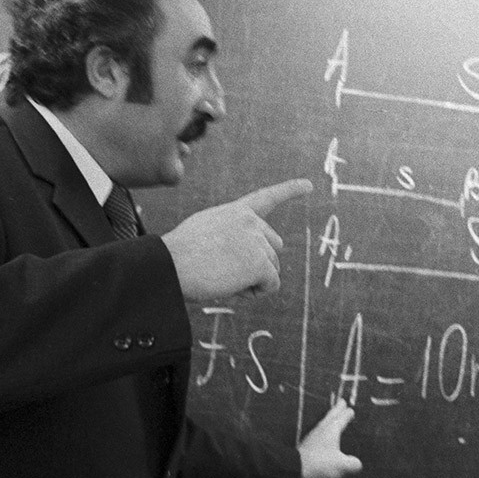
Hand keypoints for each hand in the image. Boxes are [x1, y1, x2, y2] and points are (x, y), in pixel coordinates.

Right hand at [161, 178, 310, 300]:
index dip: (290, 190)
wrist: (169, 265)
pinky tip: (233, 288)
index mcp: (235, 212)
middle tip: (226, 272)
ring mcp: (257, 241)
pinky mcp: (260, 263)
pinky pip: (271, 285)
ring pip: (272, 269)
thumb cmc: (179, 255)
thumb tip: (249, 258)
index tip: (309, 185)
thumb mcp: (205, 233)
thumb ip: (231, 236)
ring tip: (222, 278)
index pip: (267, 198)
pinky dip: (256, 292)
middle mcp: (251, 222)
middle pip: (273, 248)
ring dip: (252, 280)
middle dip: (258, 264)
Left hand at [298, 399, 361, 477]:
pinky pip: (317, 437)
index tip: (350, 409)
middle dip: (337, 410)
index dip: (347, 414)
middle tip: (341, 402)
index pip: (341, 419)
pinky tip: (323, 441)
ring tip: (332, 418)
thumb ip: (353, 464)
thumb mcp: (342, 466)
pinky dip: (322, 434)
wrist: (294, 470)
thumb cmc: (319, 464)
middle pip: (331, 417)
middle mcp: (321, 431)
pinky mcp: (306, 448)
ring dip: (329, 420)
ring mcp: (312, 438)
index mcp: (331, 431)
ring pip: (323, 425)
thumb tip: (357, 464)